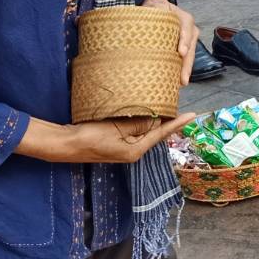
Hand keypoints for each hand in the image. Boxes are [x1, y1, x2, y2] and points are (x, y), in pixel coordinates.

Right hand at [19, 111, 198, 163]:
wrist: (65, 145)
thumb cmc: (90, 136)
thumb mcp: (116, 128)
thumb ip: (138, 124)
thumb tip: (156, 120)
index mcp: (135, 151)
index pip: (161, 134)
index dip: (177, 124)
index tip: (193, 115)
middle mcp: (132, 152)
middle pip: (154, 134)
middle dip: (166, 121)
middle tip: (179, 106)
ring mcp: (123, 149)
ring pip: (144, 132)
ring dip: (153, 120)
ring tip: (165, 107)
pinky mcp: (115, 144)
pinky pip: (133, 132)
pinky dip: (140, 122)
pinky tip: (142, 113)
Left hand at [144, 0, 198, 84]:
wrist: (158, 9)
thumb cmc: (157, 8)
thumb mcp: (156, 5)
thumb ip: (156, 8)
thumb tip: (154, 12)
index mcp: (185, 19)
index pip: (186, 29)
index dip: (184, 41)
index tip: (181, 52)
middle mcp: (190, 30)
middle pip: (190, 48)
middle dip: (187, 64)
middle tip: (183, 79)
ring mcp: (188, 41)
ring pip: (189, 56)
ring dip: (185, 70)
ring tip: (182, 83)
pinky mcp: (183, 48)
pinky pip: (184, 59)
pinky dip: (181, 69)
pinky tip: (177, 81)